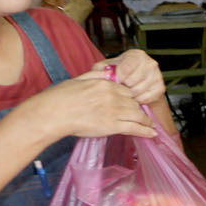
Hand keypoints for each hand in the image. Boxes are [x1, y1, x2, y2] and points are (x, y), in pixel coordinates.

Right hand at [20, 75, 154, 141]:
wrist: (53, 113)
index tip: (131, 103)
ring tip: (150, 126)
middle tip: (141, 116)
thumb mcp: (78, 79)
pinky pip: (134, 128)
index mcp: (105, 83)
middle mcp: (113, 96)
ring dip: (145, 121)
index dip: (129, 98)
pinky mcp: (112, 126)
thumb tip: (107, 72)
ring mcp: (114, 111)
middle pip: (133, 102)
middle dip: (137, 109)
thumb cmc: (60, 97)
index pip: (126, 90)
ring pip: (137, 115)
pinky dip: (145, 131)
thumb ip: (94, 75)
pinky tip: (152, 134)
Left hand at [89, 51, 165, 104]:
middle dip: (123, 87)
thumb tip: (103, 76)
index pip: (126, 69)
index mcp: (136, 55)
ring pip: (138, 91)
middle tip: (120, 86)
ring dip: (129, 94)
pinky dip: (138, 99)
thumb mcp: (106, 67)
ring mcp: (157, 75)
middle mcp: (150, 63)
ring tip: (126, 90)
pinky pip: (146, 98)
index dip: (117, 78)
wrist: (133, 78)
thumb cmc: (119, 72)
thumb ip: (100, 70)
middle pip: (132, 81)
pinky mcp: (160, 87)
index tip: (114, 81)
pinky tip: (134, 95)